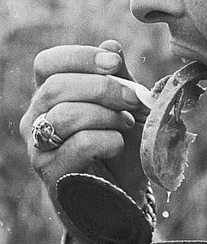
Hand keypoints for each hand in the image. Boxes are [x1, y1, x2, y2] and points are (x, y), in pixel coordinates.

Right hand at [20, 40, 149, 207]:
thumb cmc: (123, 148)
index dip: (80, 57)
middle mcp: (36, 119)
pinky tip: (117, 144)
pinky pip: (78, 144)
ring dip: (105, 114)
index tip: (114, 63)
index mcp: (51, 95)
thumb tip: (111, 46)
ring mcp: (38, 147)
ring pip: (64, 114)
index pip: (47, 63)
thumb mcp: (127, 107)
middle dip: (103, 87)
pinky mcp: (51, 174)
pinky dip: (107, 140)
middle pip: (57, 86)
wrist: (125, 197)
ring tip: (125, 124)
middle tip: (133, 99)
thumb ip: (120, 77)